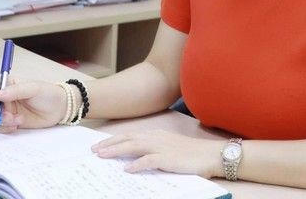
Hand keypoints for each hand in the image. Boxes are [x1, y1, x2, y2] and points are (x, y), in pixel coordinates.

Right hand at [0, 77, 66, 132]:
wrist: (59, 109)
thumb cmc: (48, 94)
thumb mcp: (34, 88)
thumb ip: (16, 90)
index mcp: (8, 84)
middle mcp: (4, 97)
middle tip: (10, 115)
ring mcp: (6, 110)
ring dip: (2, 121)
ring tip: (18, 120)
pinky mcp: (10, 122)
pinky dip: (5, 128)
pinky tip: (16, 126)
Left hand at [91, 130, 223, 178]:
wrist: (211, 154)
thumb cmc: (193, 153)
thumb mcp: (170, 148)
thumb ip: (154, 150)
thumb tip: (136, 159)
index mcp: (157, 134)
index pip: (130, 135)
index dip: (114, 140)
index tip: (100, 145)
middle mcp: (156, 138)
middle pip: (127, 139)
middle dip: (109, 144)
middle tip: (93, 151)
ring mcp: (162, 147)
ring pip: (133, 147)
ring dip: (116, 151)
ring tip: (102, 156)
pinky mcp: (168, 159)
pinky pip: (148, 161)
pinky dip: (136, 165)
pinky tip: (127, 170)